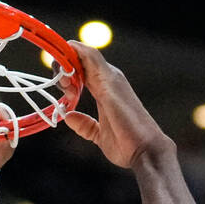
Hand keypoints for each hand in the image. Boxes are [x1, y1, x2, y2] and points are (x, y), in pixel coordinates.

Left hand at [58, 41, 174, 168]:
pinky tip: (65, 58)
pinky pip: (91, 57)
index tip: (60, 90)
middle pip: (81, 59)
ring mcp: (111, 78)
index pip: (83, 71)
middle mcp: (109, 80)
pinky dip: (77, 53)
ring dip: (67, 61)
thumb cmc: (127, 144)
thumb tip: (69, 116)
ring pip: (84, 55)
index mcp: (105, 90)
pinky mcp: (110, 81)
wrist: (144, 150)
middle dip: (63, 67)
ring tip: (62, 81)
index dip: (66, 75)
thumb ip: (85, 125)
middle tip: (60, 86)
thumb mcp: (98, 135)